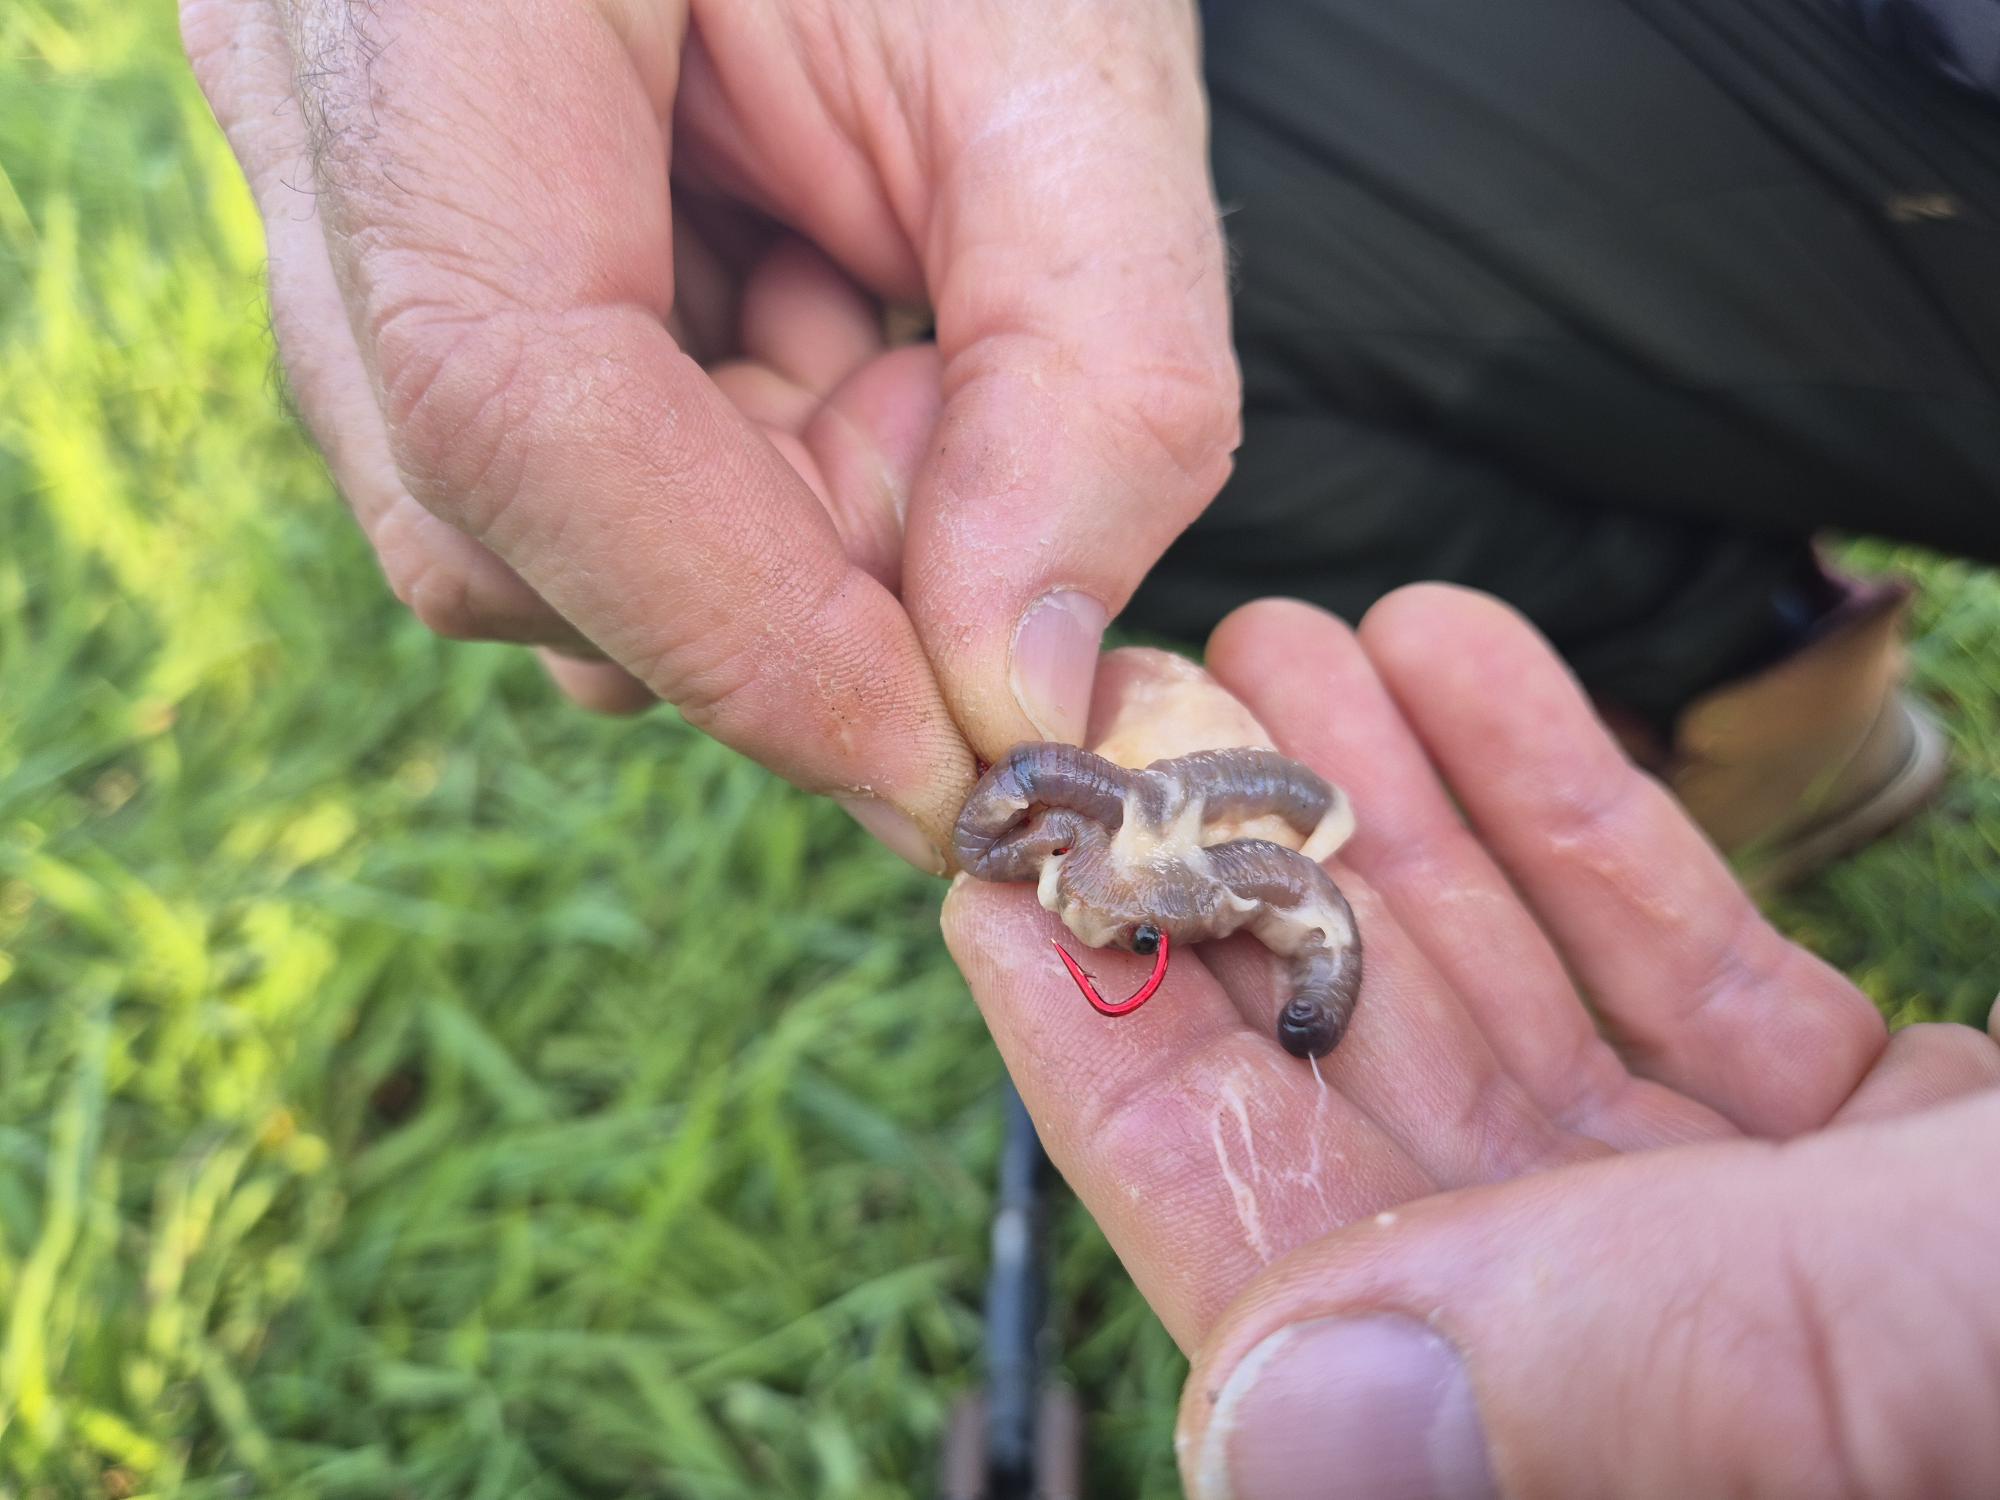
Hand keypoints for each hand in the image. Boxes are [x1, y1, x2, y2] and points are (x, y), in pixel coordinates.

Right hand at [181, 0, 1238, 866]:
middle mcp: (313, 96)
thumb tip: (1015, 690)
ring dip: (761, 523)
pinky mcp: (407, 232)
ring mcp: (331, 172)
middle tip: (967, 449)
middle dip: (782, 576)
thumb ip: (1093, 375)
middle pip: (501, 514)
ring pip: (517, 521)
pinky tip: (821, 325)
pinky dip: (727, 464)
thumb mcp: (1074, 57)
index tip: (956, 764)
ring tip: (893, 339)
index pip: (513, 405)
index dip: (743, 633)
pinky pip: (547, 457)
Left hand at [944, 586, 1999, 1497]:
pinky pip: (1685, 987)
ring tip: (1280, 640)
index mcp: (1670, 1485)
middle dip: (1253, 900)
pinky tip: (1466, 663)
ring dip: (1390, 828)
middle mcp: (1692, 1415)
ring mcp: (1783, 1294)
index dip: (1132, 1087)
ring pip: (1520, 1037)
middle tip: (1137, 698)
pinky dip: (1577, 827)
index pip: (1304, 1304)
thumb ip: (1675, 1384)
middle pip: (1387, 1139)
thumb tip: (1267, 1428)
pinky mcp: (1886, 1180)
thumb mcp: (1978, 1341)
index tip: (1008, 882)